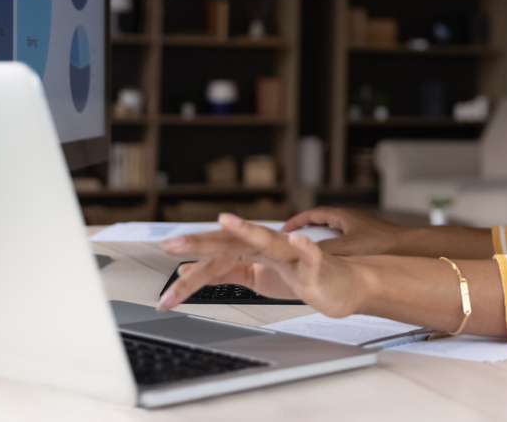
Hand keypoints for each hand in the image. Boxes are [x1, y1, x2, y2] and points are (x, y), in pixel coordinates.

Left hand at [159, 214, 360, 316]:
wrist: (340, 287)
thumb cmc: (302, 278)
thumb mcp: (257, 277)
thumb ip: (228, 273)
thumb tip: (193, 273)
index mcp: (253, 250)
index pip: (217, 254)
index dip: (192, 263)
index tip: (166, 275)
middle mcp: (270, 246)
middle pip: (232, 242)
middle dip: (201, 242)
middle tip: (172, 244)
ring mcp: (291, 253)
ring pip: (266, 239)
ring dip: (247, 228)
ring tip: (225, 219)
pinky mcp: (315, 264)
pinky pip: (308, 253)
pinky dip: (302, 246)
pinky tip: (293, 238)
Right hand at [282, 207, 407, 255]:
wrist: (409, 247)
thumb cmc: (381, 243)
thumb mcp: (346, 248)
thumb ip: (325, 250)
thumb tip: (305, 254)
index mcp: (343, 216)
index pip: (313, 214)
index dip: (297, 221)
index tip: (285, 229)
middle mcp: (351, 220)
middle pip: (322, 223)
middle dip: (308, 231)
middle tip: (294, 242)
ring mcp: (359, 229)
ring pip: (334, 234)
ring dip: (322, 243)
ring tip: (312, 256)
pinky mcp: (367, 240)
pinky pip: (344, 243)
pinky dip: (335, 251)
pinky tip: (335, 265)